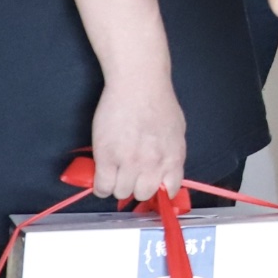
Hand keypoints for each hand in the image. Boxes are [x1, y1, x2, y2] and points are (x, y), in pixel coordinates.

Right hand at [89, 73, 188, 202]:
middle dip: (136, 186)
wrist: (138, 84)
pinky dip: (100, 187)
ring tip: (115, 172)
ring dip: (117, 185)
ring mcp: (129, 162)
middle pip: (142, 194)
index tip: (151, 187)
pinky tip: (102, 177)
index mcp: (173, 157)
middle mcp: (153, 163)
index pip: (170, 190)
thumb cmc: (158, 102)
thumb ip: (172, 155)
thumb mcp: (176, 131)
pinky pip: (102, 187)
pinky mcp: (107, 157)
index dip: (158, 190)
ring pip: (121, 192)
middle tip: (129, 175)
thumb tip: (168, 175)